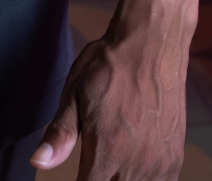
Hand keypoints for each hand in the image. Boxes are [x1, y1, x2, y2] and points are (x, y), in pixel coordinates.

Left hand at [30, 0, 193, 179]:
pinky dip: (143, 180)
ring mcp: (158, 164)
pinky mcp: (174, 159)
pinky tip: (131, 168)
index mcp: (105, 152)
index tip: (78, 172)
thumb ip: (60, 135)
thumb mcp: (74, 94)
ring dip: (120, 180)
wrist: (151, 44)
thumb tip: (38, 162)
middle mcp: (135, 165)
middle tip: (92, 164)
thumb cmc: (108, 66)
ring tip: (110, 165)